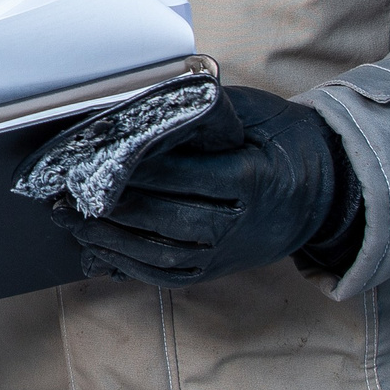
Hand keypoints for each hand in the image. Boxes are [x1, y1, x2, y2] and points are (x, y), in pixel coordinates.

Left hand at [29, 86, 358, 286]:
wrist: (324, 191)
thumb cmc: (280, 140)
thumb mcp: (249, 113)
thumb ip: (198, 117)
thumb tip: (138, 117)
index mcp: (252, 180)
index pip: (182, 177)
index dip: (134, 170)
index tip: (92, 159)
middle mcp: (240, 225)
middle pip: (165, 218)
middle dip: (110, 207)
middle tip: (65, 194)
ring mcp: (228, 254)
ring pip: (161, 253)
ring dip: (109, 240)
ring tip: (69, 221)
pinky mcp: (217, 270)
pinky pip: (167, 275)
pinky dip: (128, 266)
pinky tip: (97, 252)